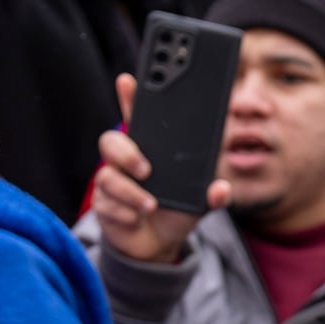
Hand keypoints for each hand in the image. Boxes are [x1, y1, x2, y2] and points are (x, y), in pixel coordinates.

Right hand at [91, 73, 229, 263]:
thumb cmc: (175, 211)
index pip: (137, 119)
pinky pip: (107, 203)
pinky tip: (136, 218)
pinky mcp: (104, 205)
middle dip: (126, 153)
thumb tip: (221, 189)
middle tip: (146, 168)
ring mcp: (112, 182)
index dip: (130, 98)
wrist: (157, 243)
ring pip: (107, 176)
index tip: (128, 80)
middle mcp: (125, 163)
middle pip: (111, 142)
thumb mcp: (200, 203)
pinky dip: (126, 213)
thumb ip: (212, 194)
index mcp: (149, 152)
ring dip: (130, 192)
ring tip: (150, 204)